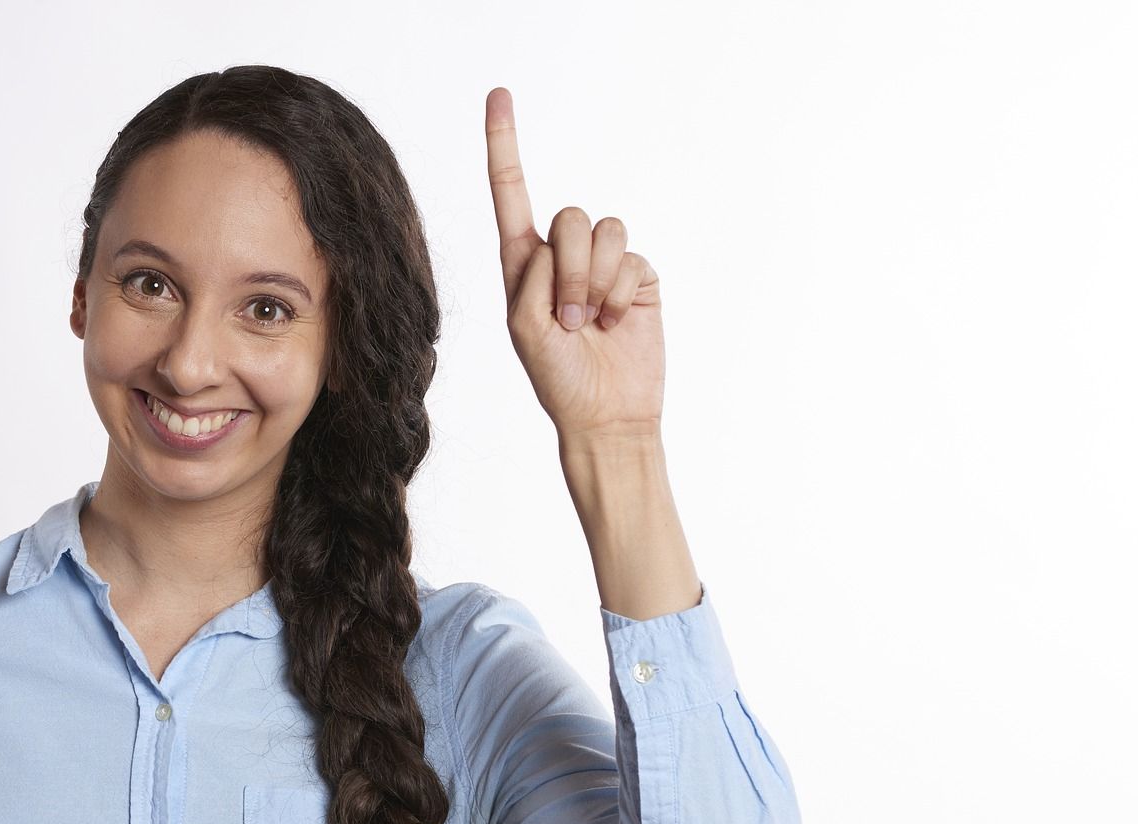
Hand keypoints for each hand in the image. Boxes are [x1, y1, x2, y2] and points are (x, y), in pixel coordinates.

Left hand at [484, 87, 665, 446]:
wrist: (605, 415)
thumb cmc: (556, 378)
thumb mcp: (523, 328)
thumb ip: (533, 276)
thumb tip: (563, 245)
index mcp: (521, 264)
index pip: (511, 195)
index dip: (505, 145)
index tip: (500, 95)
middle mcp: (560, 257)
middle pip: (569, 216)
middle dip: (571, 269)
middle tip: (569, 319)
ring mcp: (602, 265)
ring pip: (604, 231)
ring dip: (595, 281)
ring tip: (590, 323)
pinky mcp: (637, 277)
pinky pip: (632, 257)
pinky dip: (621, 293)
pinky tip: (616, 324)